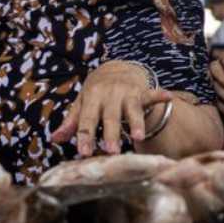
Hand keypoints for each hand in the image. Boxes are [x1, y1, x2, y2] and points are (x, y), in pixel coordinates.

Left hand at [51, 60, 173, 155]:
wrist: (114, 69)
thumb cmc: (95, 94)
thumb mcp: (82, 104)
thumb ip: (72, 122)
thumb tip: (55, 139)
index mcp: (92, 98)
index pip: (87, 120)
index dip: (85, 136)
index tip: (84, 153)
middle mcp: (110, 95)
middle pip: (110, 117)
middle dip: (111, 134)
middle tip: (111, 152)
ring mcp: (127, 93)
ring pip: (132, 109)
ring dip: (136, 122)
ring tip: (137, 137)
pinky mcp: (142, 91)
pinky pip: (151, 94)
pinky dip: (159, 95)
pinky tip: (167, 97)